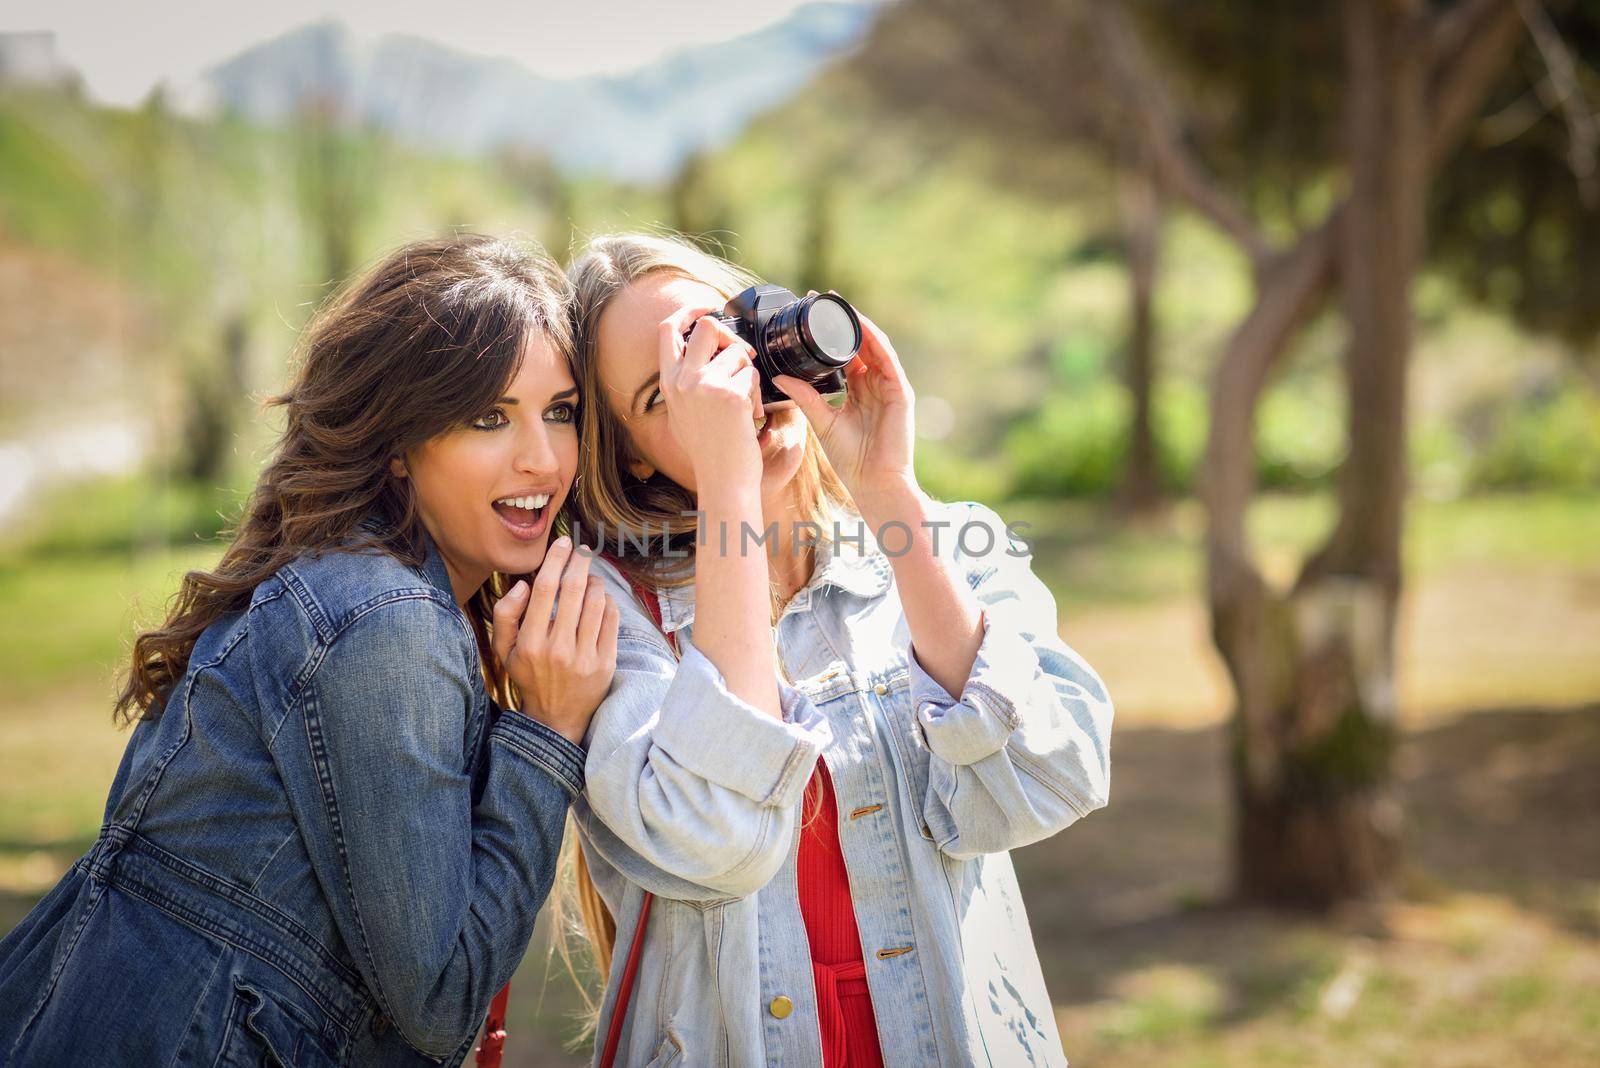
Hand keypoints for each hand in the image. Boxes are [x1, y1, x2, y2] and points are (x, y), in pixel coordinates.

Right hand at [491, 537, 618, 744]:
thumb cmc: (529, 676)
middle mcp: (558, 649)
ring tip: (589, 577)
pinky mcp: (606, 663)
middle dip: (580, 562)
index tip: (563, 543)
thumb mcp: (504, 650)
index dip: (556, 560)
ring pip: (596, 603)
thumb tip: (524, 584)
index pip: (546, 589)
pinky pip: (612, 620)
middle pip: (574, 590)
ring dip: (595, 581)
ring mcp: (585, 657)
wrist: (555, 718)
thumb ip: (506, 614)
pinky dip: (608, 602)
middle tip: (583, 549)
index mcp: (531, 642)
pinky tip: (601, 599)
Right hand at [656, 309, 764, 486]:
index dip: (687, 311)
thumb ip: (686, 382)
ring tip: (742, 403)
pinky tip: (748, 417)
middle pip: (707, 326)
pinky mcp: (730, 395)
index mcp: (669, 383)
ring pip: (737, 353)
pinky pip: (752, 375)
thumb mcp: (683, 413)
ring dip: (747, 373)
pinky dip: (755, 394)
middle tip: (740, 357)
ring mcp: (706, 386)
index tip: (705, 308)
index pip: (666, 330)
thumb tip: (701, 350)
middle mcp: (683, 381)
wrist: (723, 479)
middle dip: (730, 335)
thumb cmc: (709, 450)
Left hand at [773, 306, 916, 505]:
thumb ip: (804, 397)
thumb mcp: (822, 421)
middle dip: (842, 321)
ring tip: (838, 304)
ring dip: (857, 323)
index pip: (844, 355)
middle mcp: (875, 385)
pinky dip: (874, 339)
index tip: (809, 314)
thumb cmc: (852, 460)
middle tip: (821, 298)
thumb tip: (778, 377)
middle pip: (860, 344)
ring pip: (874, 345)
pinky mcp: (900, 392)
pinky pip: (887, 358)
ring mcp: (889, 387)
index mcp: (858, 392)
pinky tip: (859, 325)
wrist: (875, 483)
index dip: (828, 335)